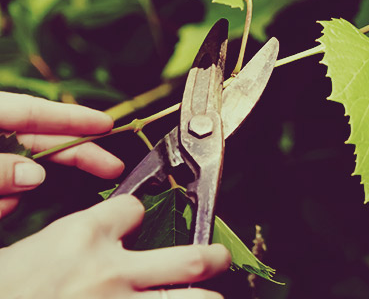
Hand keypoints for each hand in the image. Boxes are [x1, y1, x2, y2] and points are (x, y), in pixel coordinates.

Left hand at [0, 92, 123, 218]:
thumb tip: (36, 176)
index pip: (30, 110)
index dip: (70, 117)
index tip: (106, 125)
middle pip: (37, 142)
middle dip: (72, 157)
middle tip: (112, 168)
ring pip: (18, 177)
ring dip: (14, 195)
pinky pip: (3, 198)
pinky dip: (1, 206)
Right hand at [0, 195, 230, 297]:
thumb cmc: (5, 285)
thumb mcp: (31, 249)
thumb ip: (76, 240)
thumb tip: (107, 236)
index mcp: (82, 237)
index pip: (134, 209)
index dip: (138, 214)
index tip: (139, 221)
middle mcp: (110, 272)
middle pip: (189, 259)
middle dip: (212, 258)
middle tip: (218, 258)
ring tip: (213, 297)